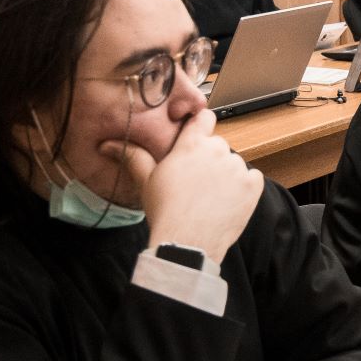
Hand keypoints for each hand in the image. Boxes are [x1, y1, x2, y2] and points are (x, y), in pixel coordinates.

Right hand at [105, 109, 264, 263]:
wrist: (187, 243)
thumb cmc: (165, 211)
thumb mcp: (147, 181)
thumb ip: (133, 156)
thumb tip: (108, 144)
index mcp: (191, 144)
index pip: (204, 118)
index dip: (201, 126)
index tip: (196, 138)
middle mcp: (217, 150)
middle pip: (217, 145)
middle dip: (209, 159)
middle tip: (196, 182)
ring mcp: (237, 167)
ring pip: (233, 163)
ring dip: (226, 175)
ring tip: (209, 198)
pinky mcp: (252, 185)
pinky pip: (252, 178)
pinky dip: (243, 188)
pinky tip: (227, 202)